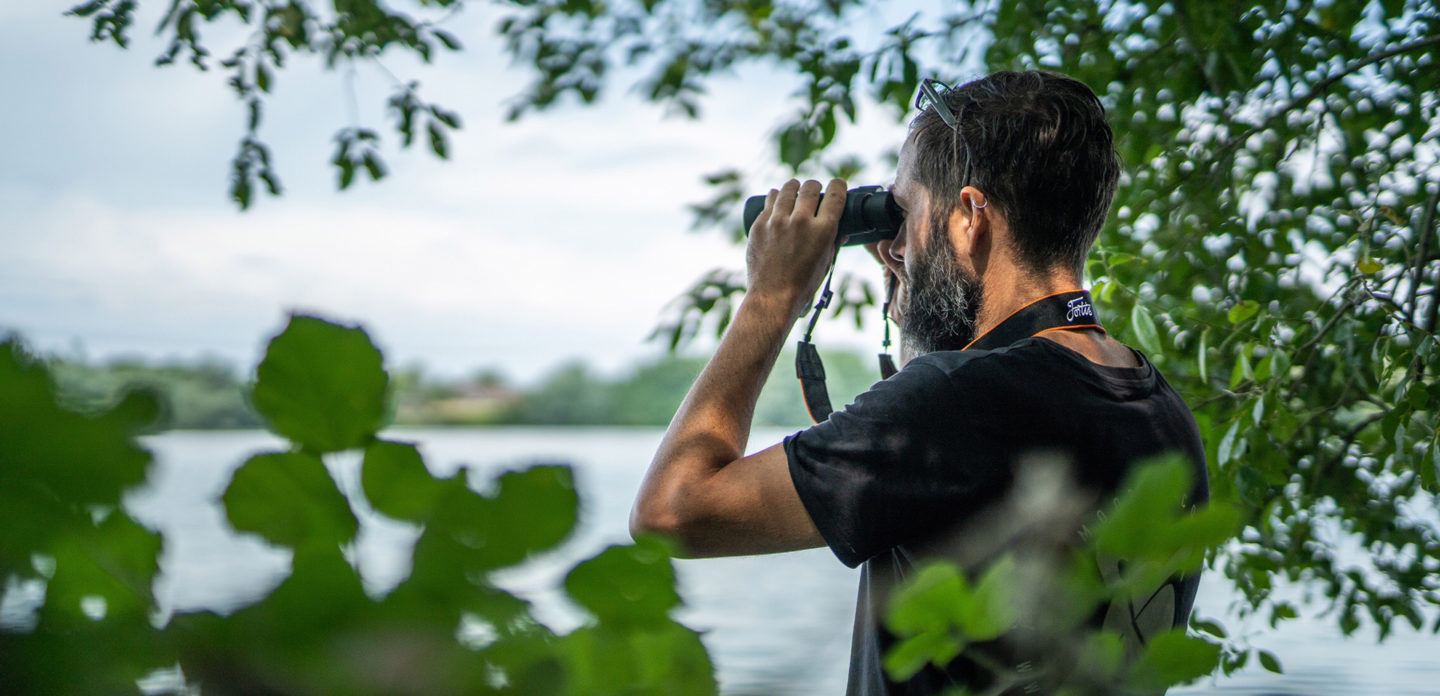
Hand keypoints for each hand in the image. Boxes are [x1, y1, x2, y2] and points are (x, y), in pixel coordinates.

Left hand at [744, 178, 846, 319]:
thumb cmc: (803, 285)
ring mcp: (778, 222)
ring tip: (795, 189)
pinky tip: (778, 198)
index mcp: (823, 230)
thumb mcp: (826, 263)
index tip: (837, 185)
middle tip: (814, 190)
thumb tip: (842, 229)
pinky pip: (770, 201)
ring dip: (794, 187)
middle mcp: (800, 221)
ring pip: (788, 189)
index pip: (835, 195)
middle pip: (810, 187)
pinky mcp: (760, 225)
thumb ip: (834, 242)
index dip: (838, 186)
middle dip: (815, 186)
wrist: (772, 297)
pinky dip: (776, 197)